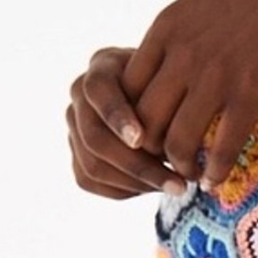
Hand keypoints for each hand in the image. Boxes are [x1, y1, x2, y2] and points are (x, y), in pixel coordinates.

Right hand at [67, 46, 187, 199]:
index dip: (117, 117)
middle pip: (95, 138)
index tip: (141, 139)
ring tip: (176, 188)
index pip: (98, 90)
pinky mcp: (76, 153)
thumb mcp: (180, 86)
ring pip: (93, 166)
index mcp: (103, 66)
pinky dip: (125, 190)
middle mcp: (80, 93)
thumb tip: (183, 143)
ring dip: (137, 183)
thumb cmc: (177, 89)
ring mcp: (74, 124)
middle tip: (179, 185)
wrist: (164, 100)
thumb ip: (173, 105)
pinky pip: (90, 181)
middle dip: (138, 166)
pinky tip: (156, 187)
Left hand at [121, 0, 257, 190]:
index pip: (126, 92)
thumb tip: (164, 70)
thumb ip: (178, 38)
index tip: (148, 141)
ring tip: (190, 177)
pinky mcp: (252, 92)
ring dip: (181, 168)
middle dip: (151, 155)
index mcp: (165, 30)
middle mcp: (183, 54)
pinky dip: (216, 172)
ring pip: (178, 141)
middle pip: (145, 123)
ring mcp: (216, 75)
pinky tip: (217, 182)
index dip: (131, 125)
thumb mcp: (202, 4)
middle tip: (166, 168)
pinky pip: (223, 147)